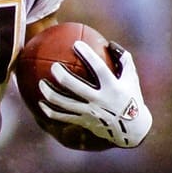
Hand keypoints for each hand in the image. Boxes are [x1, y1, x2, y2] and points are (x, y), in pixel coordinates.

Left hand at [38, 41, 153, 147]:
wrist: (131, 129)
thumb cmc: (131, 96)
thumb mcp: (131, 77)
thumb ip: (123, 59)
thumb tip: (110, 43)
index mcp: (112, 87)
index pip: (98, 68)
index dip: (87, 55)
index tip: (76, 44)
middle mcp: (99, 100)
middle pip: (74, 86)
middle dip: (61, 74)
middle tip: (53, 65)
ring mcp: (90, 112)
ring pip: (63, 102)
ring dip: (49, 92)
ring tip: (41, 83)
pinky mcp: (83, 121)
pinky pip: (62, 116)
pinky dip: (49, 111)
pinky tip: (40, 103)